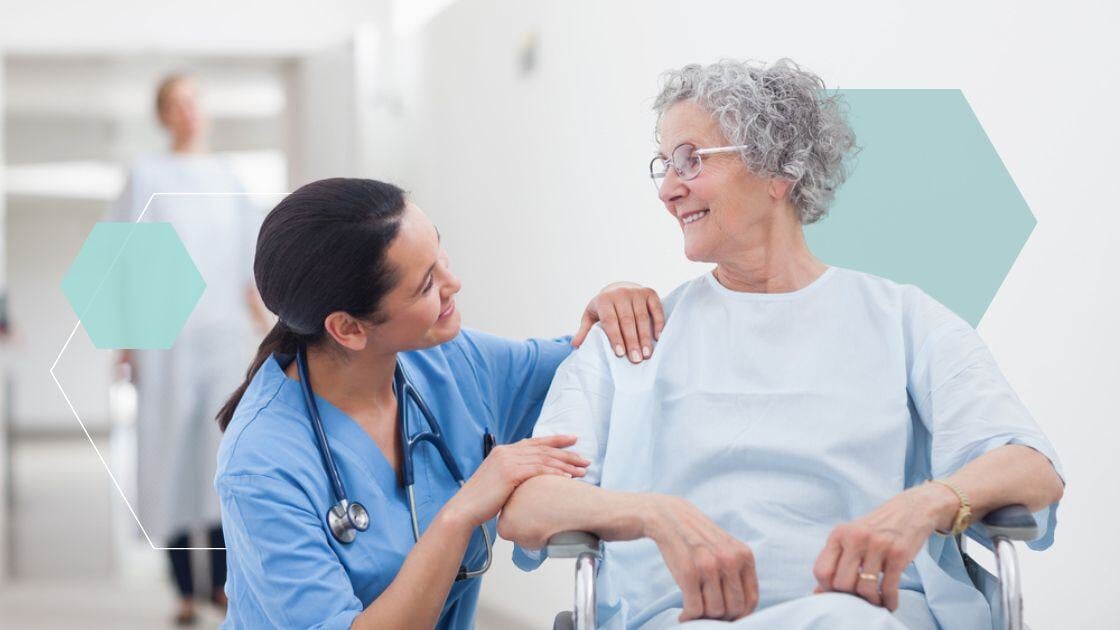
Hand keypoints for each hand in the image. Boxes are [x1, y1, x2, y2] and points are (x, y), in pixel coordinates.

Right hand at [448, 435, 590, 527]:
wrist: (464, 509)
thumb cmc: (481, 500)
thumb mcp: (498, 481)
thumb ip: (513, 473)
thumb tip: (530, 478)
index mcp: (503, 451)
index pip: (535, 442)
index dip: (556, 440)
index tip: (573, 441)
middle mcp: (506, 451)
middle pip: (543, 449)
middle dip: (567, 453)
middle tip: (585, 459)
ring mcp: (507, 460)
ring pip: (544, 458)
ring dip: (566, 464)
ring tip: (582, 470)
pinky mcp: (510, 472)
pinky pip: (538, 470)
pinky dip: (555, 473)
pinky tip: (567, 478)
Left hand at [573, 282, 664, 363]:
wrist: (618, 290)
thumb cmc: (604, 309)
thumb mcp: (591, 317)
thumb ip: (585, 331)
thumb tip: (575, 345)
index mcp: (604, 300)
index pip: (610, 321)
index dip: (615, 337)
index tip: (621, 354)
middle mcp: (620, 294)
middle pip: (627, 321)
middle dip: (632, 341)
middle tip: (636, 359)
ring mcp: (636, 292)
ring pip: (642, 317)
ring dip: (645, 337)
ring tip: (647, 354)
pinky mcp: (649, 293)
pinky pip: (656, 309)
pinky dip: (658, 323)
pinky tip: (658, 337)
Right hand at [642, 495, 758, 621]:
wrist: (669, 517)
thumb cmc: (697, 539)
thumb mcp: (726, 548)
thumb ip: (736, 573)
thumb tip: (740, 611)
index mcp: (744, 555)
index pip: (750, 600)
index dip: (739, 615)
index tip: (726, 617)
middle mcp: (730, 561)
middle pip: (733, 609)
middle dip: (720, 616)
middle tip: (706, 612)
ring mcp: (709, 567)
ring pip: (714, 611)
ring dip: (703, 616)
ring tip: (694, 609)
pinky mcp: (688, 573)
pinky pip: (694, 609)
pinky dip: (688, 617)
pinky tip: (683, 614)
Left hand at [812, 483, 958, 609]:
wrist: (911, 509)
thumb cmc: (877, 528)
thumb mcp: (851, 536)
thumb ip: (835, 561)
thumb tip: (818, 593)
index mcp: (839, 534)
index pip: (821, 571)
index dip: (826, 589)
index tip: (837, 594)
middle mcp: (856, 538)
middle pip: (841, 583)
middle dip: (849, 597)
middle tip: (859, 599)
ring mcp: (878, 546)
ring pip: (864, 589)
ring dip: (870, 602)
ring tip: (875, 602)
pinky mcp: (899, 554)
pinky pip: (889, 588)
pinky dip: (889, 601)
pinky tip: (889, 603)